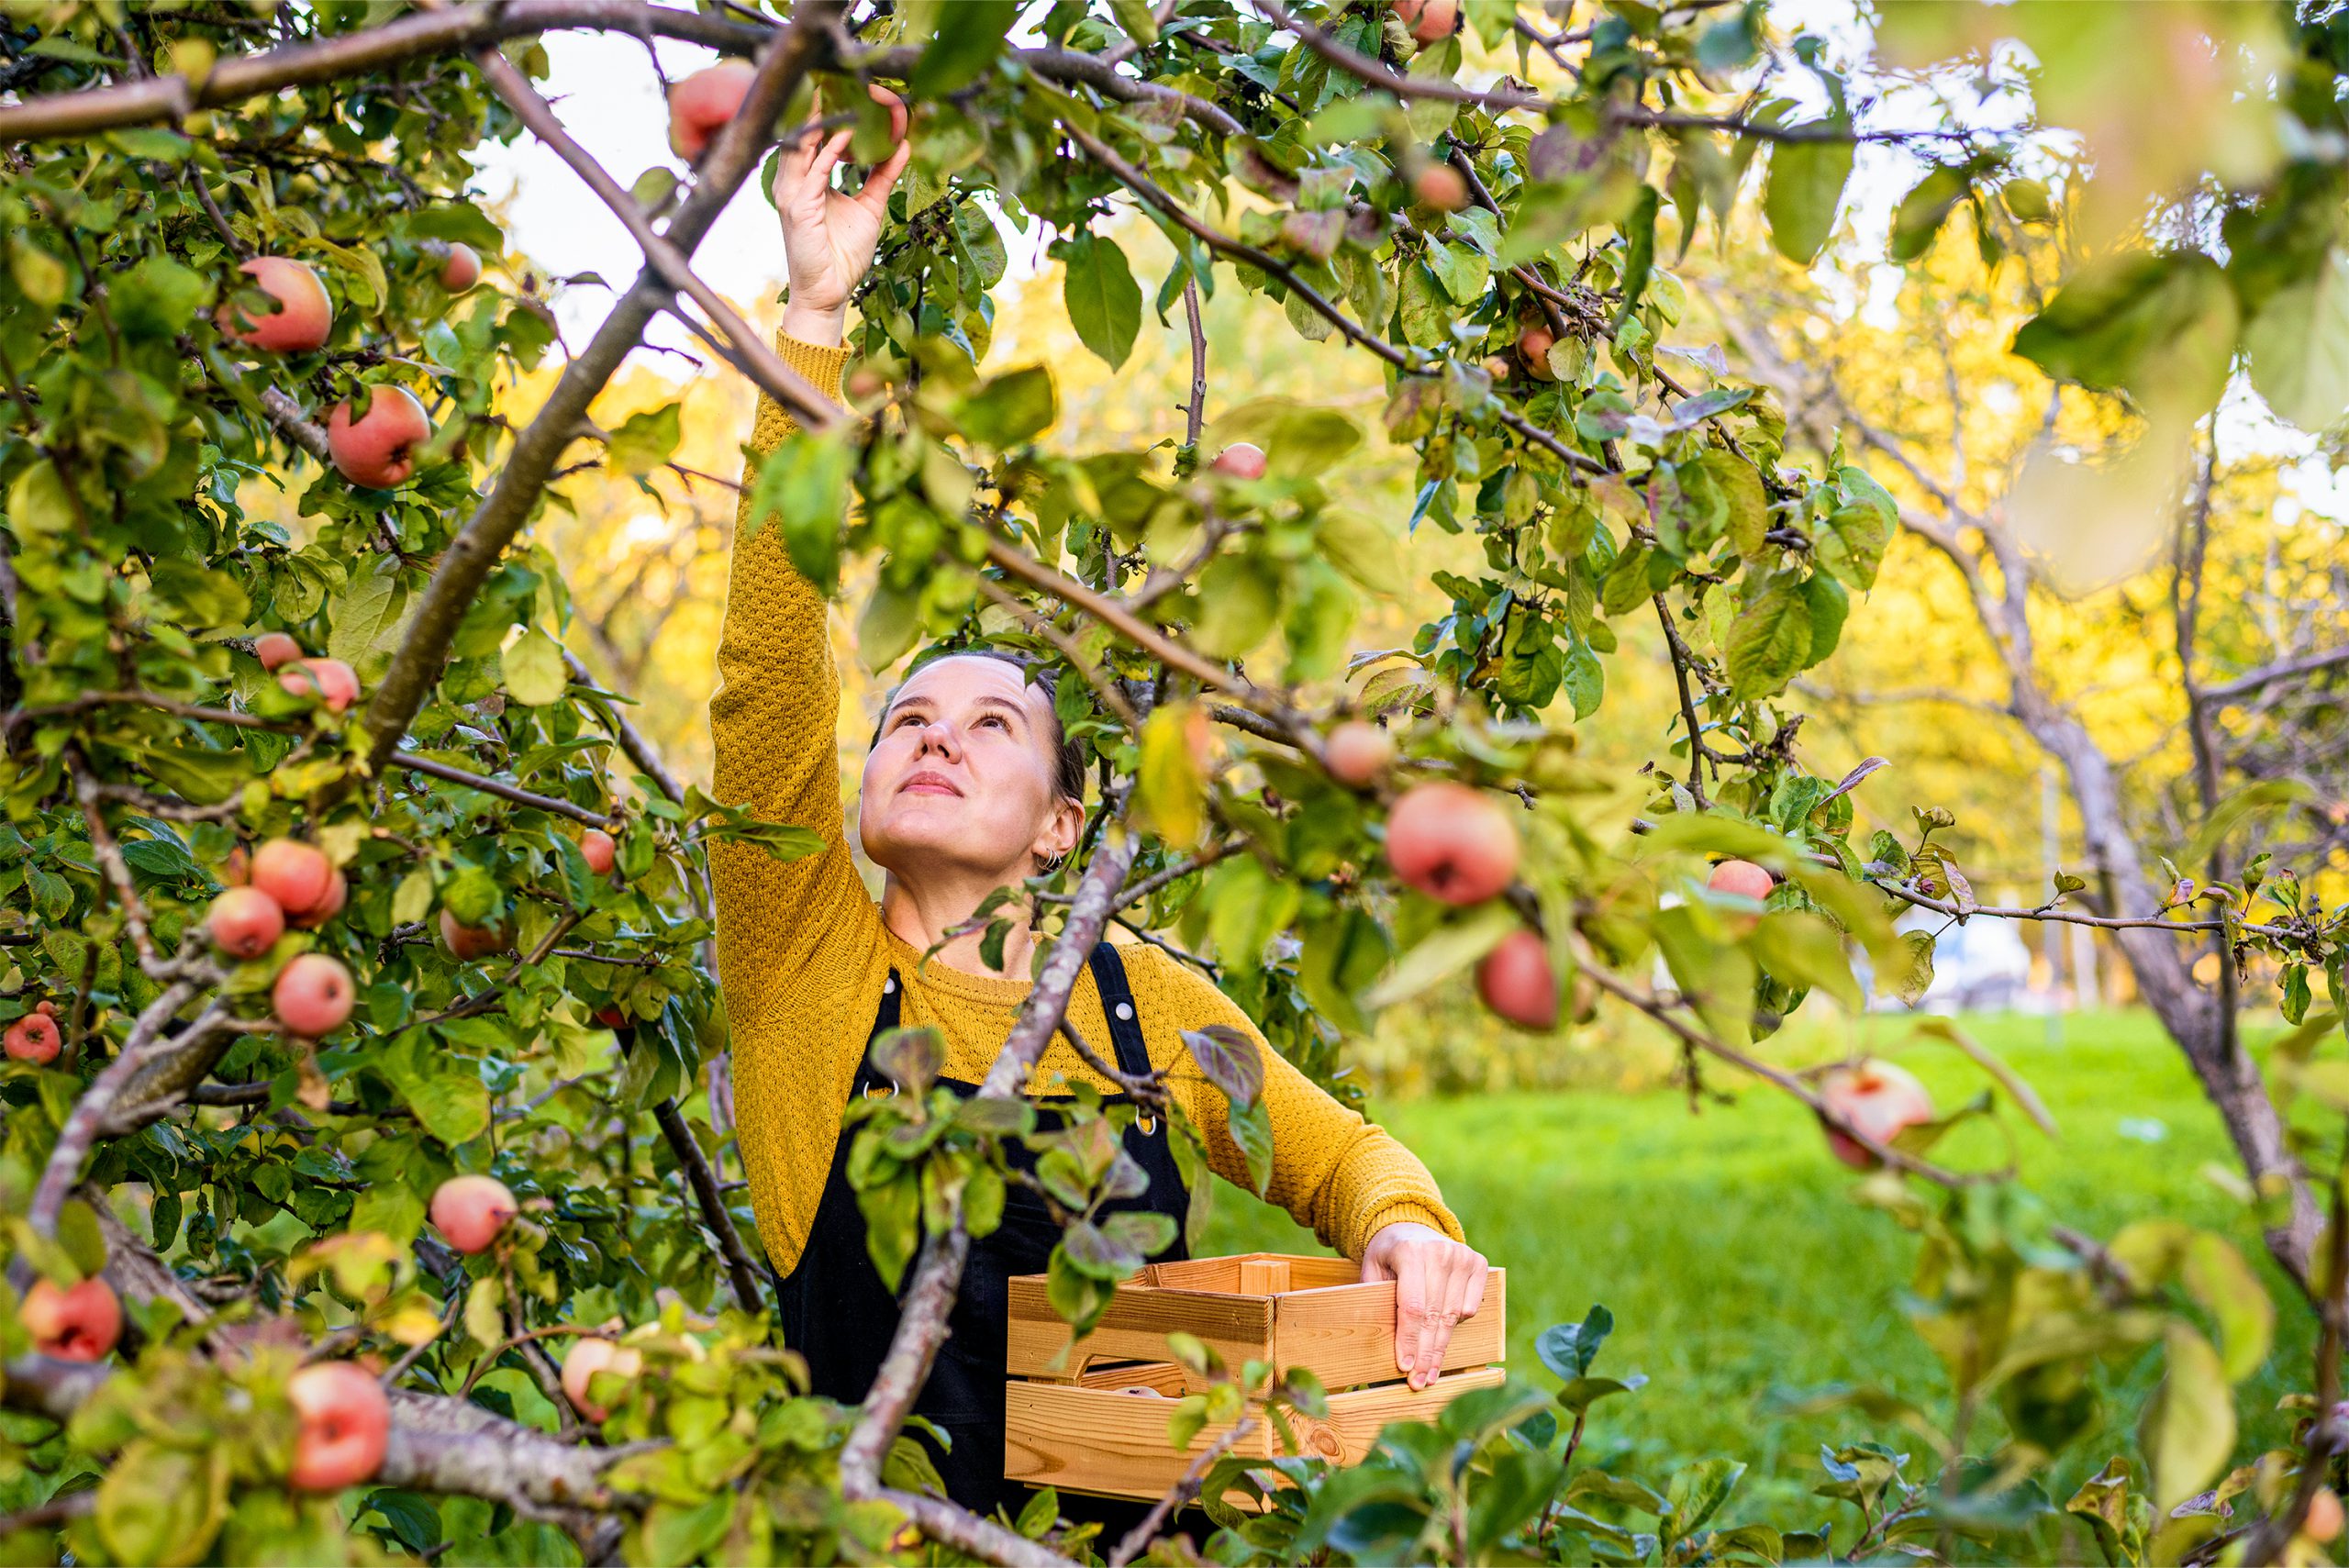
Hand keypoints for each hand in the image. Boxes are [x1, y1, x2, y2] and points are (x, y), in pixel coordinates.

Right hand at [772, 111, 909, 347]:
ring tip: (848, 95)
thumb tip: (904, 144)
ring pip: (804, 143)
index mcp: (808, 178)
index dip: (841, 112)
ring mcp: (791, 192)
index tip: (867, 93)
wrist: (829, 294)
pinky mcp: (796, 208)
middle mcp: (794, 180)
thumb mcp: (870, 207)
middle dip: (831, 105)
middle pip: (808, 131)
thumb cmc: (843, 255)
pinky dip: (829, 150)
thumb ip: (883, 175)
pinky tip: (848, 134)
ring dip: (827, 118)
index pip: (821, 135)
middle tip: (855, 82)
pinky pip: (812, 171)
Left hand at [1360, 1222, 1487, 1389]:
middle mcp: (1440, 1251)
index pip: (1412, 1307)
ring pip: (1453, 1316)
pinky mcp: (1478, 1262)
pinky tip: (1442, 1340)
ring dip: (1441, 1348)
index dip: (1409, 1340)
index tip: (1405, 1367)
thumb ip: (1374, 1299)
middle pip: (1434, 1316)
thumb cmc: (1388, 1255)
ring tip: (1430, 1373)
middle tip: (1418, 1382)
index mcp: (1410, 1252)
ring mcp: (1462, 1256)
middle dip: (1426, 1353)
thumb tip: (1378, 1342)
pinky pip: (1471, 1307)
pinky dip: (1457, 1325)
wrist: (1411, 1226)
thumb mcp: (1372, 1270)